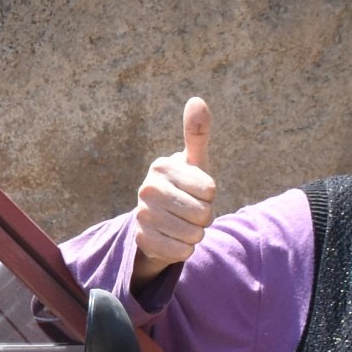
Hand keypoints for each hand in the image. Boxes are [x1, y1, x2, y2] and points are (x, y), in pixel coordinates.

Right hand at [133, 96, 216, 284]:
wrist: (159, 219)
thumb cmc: (184, 185)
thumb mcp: (194, 160)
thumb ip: (197, 132)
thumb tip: (196, 100)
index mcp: (161, 167)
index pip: (210, 190)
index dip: (210, 194)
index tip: (196, 191)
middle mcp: (147, 189)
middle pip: (203, 214)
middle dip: (204, 217)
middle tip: (190, 210)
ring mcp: (142, 216)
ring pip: (194, 235)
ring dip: (195, 234)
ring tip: (182, 224)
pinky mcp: (142, 240)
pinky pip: (181, 252)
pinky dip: (184, 249)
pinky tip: (174, 239)